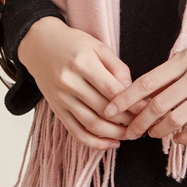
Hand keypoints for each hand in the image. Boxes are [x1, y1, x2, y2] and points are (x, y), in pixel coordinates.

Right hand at [18, 17, 137, 149]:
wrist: (39, 45)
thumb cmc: (73, 43)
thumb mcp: (97, 46)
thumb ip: (116, 67)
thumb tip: (131, 89)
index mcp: (83, 62)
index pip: (112, 89)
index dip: (132, 102)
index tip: (147, 107)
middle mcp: (70, 82)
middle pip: (104, 109)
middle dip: (127, 120)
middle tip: (143, 123)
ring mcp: (62, 98)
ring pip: (92, 124)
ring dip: (114, 134)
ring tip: (131, 135)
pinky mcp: (57, 110)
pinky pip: (76, 132)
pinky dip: (95, 143)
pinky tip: (111, 143)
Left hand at [103, 19, 186, 144]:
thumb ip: (178, 69)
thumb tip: (150, 90)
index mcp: (186, 57)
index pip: (147, 81)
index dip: (125, 98)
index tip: (110, 110)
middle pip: (158, 104)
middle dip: (138, 122)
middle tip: (128, 133)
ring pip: (176, 118)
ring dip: (159, 131)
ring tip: (152, 136)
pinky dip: (185, 138)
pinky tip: (178, 140)